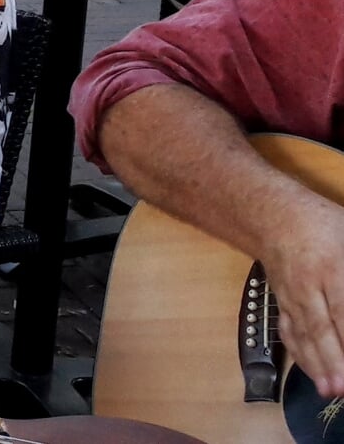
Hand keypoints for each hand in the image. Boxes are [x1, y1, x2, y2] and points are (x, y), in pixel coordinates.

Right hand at [263, 208, 343, 396]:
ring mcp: (291, 296)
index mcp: (332, 268)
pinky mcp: (282, 303)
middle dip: (334, 361)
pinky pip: (290, 332)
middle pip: (322, 328)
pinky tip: (312, 372)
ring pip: (304, 334)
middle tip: (343, 389)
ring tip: (330, 390)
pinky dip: (300, 355)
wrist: (273, 218)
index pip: (343, 309)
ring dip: (317, 365)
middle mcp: (308, 286)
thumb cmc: (324, 227)